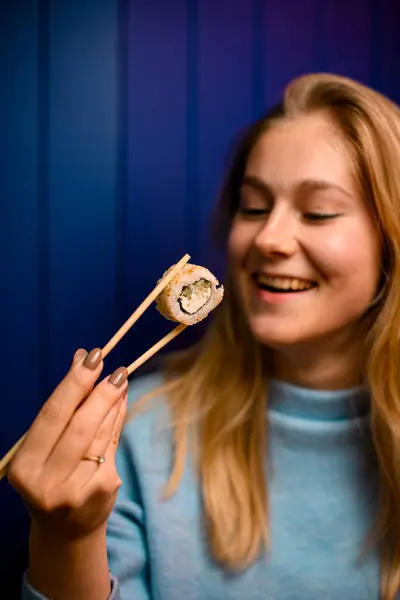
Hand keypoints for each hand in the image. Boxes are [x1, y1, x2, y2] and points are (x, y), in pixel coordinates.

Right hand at [8, 348, 127, 540]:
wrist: (65, 531)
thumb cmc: (51, 478)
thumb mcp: (44, 449)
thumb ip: (62, 408)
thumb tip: (80, 358)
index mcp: (25, 468)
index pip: (52, 416)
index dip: (73, 384)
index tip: (89, 358)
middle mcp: (48, 482)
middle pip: (80, 426)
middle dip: (100, 392)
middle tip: (115, 368)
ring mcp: (78, 489)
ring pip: (100, 434)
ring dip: (113, 402)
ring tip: (120, 379)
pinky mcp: (103, 490)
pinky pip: (112, 444)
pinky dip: (117, 419)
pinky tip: (121, 402)